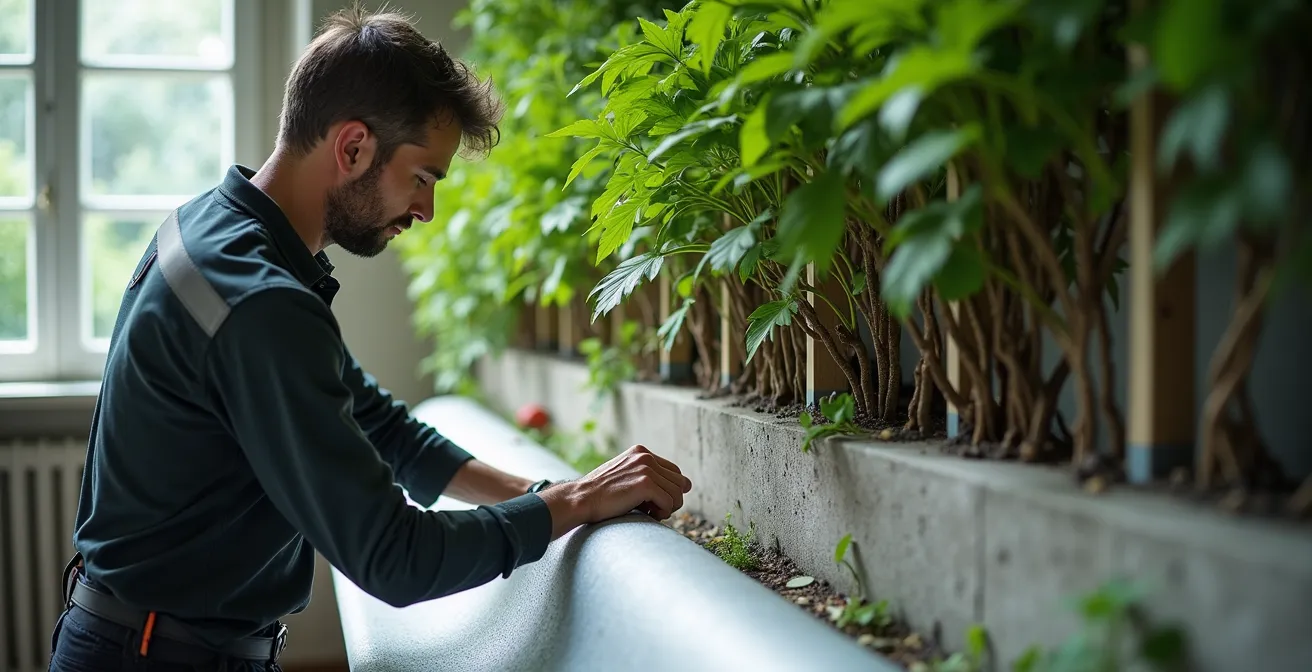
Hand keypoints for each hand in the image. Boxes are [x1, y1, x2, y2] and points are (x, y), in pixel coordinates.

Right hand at [537, 444, 691, 538]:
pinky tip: (648, 515)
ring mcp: (645, 468)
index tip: (656, 502)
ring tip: (651, 513)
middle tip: (655, 510)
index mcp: (640, 452)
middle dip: (671, 500)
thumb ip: (650, 475)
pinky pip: (669, 503)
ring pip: (677, 494)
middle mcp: (645, 456)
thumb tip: (688, 485)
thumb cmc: (601, 494)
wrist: (581, 499)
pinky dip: (662, 513)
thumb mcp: (626, 475)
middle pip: (679, 482)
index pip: (674, 471)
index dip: (670, 490)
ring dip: (668, 508)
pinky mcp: (645, 483)